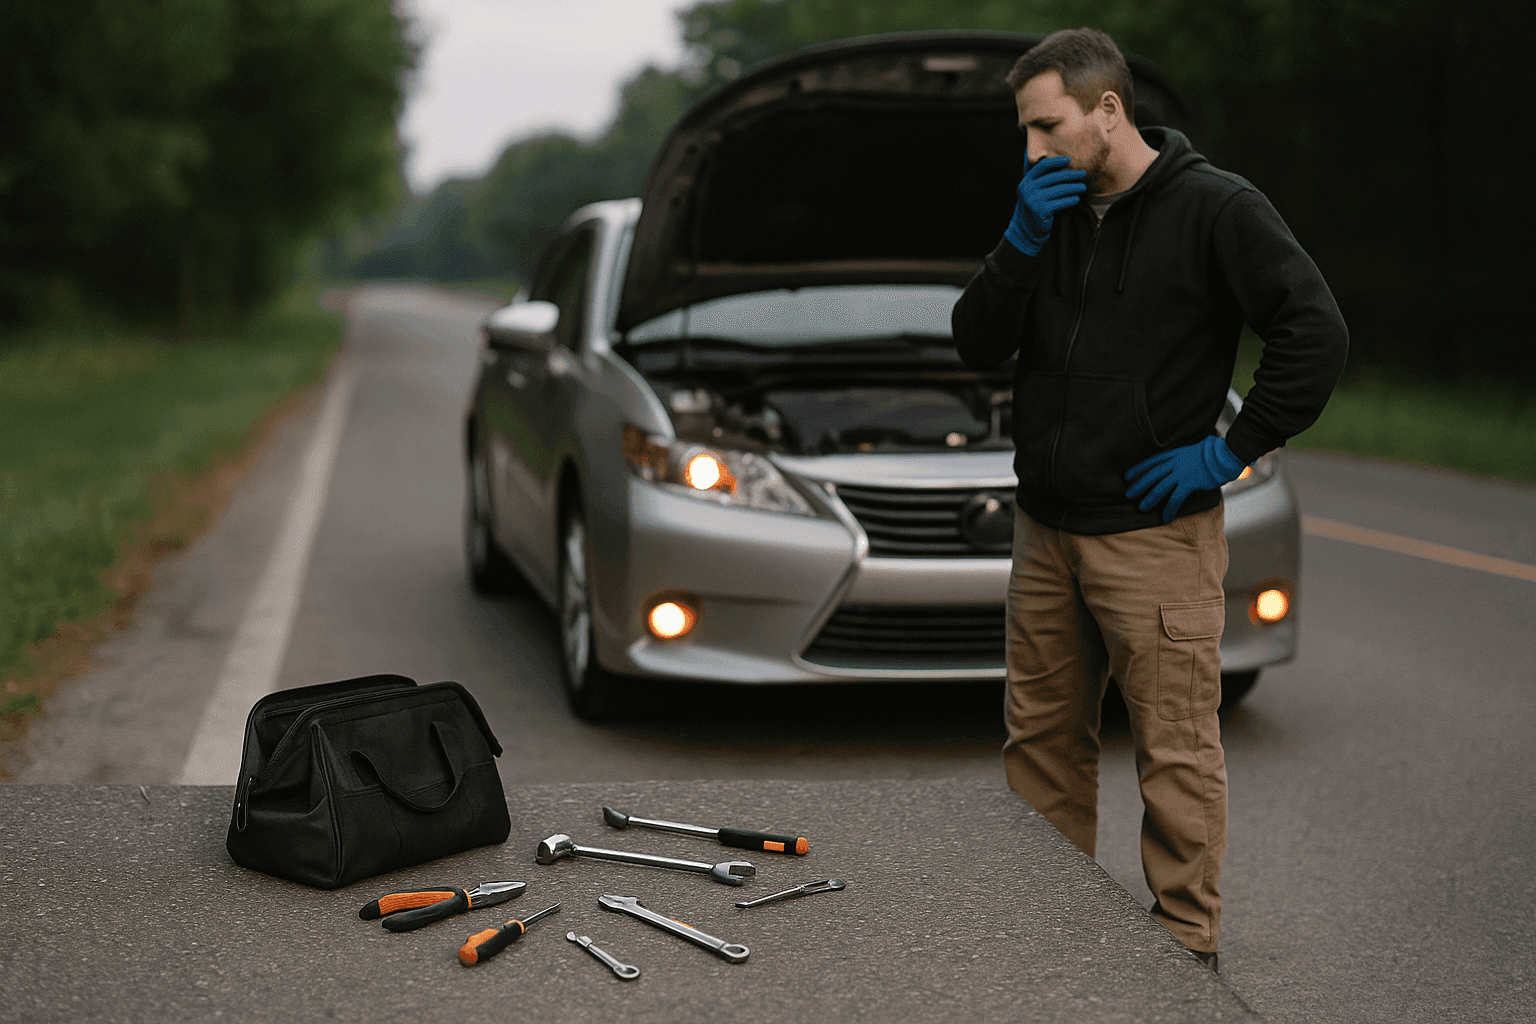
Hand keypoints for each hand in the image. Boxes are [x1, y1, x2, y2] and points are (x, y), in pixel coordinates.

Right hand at [1003, 155, 1086, 255]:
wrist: (1025, 231)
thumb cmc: (1032, 207)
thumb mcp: (1030, 191)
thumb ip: (1038, 179)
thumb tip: (1054, 160)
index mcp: (1026, 182)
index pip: (1042, 166)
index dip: (1056, 161)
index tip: (1069, 159)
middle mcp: (1028, 189)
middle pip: (1054, 177)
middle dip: (1071, 174)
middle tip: (1083, 174)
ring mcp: (1034, 201)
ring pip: (1060, 190)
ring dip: (1074, 188)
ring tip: (1083, 188)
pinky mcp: (1041, 211)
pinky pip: (1061, 202)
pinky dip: (1071, 200)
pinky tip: (1076, 199)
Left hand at [1124, 436, 1246, 523]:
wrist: (1225, 454)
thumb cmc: (1213, 453)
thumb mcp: (1193, 451)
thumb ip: (1182, 459)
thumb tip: (1177, 467)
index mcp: (1175, 454)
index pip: (1152, 462)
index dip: (1138, 469)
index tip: (1127, 476)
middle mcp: (1175, 463)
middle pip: (1152, 475)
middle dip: (1139, 485)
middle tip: (1128, 494)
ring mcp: (1182, 473)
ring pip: (1160, 488)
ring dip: (1150, 498)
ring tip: (1142, 508)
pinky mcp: (1190, 483)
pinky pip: (1175, 499)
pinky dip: (1169, 509)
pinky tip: (1165, 517)